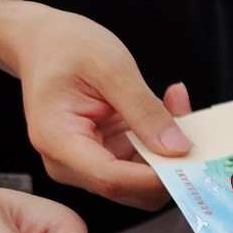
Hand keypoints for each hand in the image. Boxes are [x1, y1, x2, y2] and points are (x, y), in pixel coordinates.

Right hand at [11, 5, 192, 209]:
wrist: (42, 42)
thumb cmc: (65, 46)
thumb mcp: (110, 66)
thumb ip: (144, 109)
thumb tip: (177, 149)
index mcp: (58, 141)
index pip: (111, 178)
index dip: (153, 178)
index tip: (190, 163)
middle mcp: (67, 164)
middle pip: (128, 189)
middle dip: (166, 165)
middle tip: (189, 121)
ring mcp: (84, 166)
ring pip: (139, 183)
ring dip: (167, 154)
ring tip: (177, 107)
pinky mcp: (101, 159)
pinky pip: (139, 166)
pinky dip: (159, 146)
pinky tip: (166, 113)